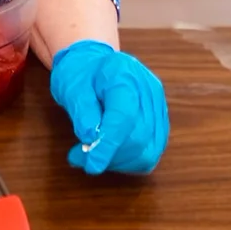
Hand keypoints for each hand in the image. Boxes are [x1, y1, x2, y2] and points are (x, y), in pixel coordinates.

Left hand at [50, 41, 168, 175]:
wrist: (94, 64)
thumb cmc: (79, 73)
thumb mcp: (70, 86)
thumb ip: (81, 111)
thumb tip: (90, 139)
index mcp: (125, 74)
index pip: (124, 116)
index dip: (108, 145)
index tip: (91, 165)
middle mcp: (149, 90)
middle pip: (139, 136)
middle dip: (110, 156)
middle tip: (79, 157)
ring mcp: (159, 106)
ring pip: (148, 150)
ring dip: (118, 162)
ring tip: (91, 157)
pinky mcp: (160, 122)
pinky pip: (149, 151)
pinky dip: (127, 160)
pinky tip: (107, 155)